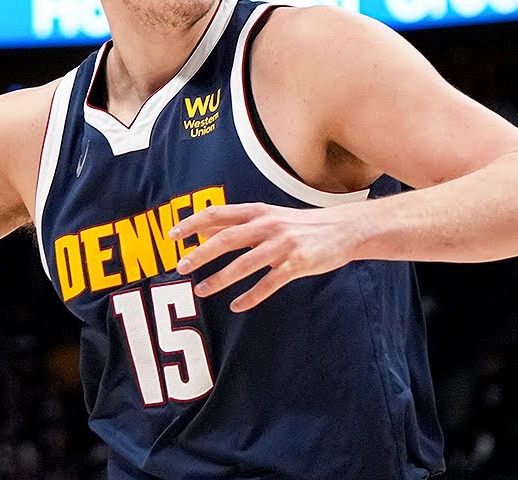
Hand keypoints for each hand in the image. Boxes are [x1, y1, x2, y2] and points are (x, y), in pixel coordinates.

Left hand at [171, 202, 366, 311]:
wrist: (344, 229)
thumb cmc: (300, 225)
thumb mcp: (267, 217)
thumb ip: (236, 223)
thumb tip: (201, 228)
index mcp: (257, 212)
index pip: (218, 214)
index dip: (193, 223)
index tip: (173, 236)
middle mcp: (267, 225)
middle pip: (226, 238)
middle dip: (200, 254)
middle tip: (180, 267)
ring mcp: (282, 245)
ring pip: (244, 264)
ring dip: (219, 278)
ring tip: (201, 290)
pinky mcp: (297, 264)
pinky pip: (269, 284)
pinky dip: (250, 296)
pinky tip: (236, 306)